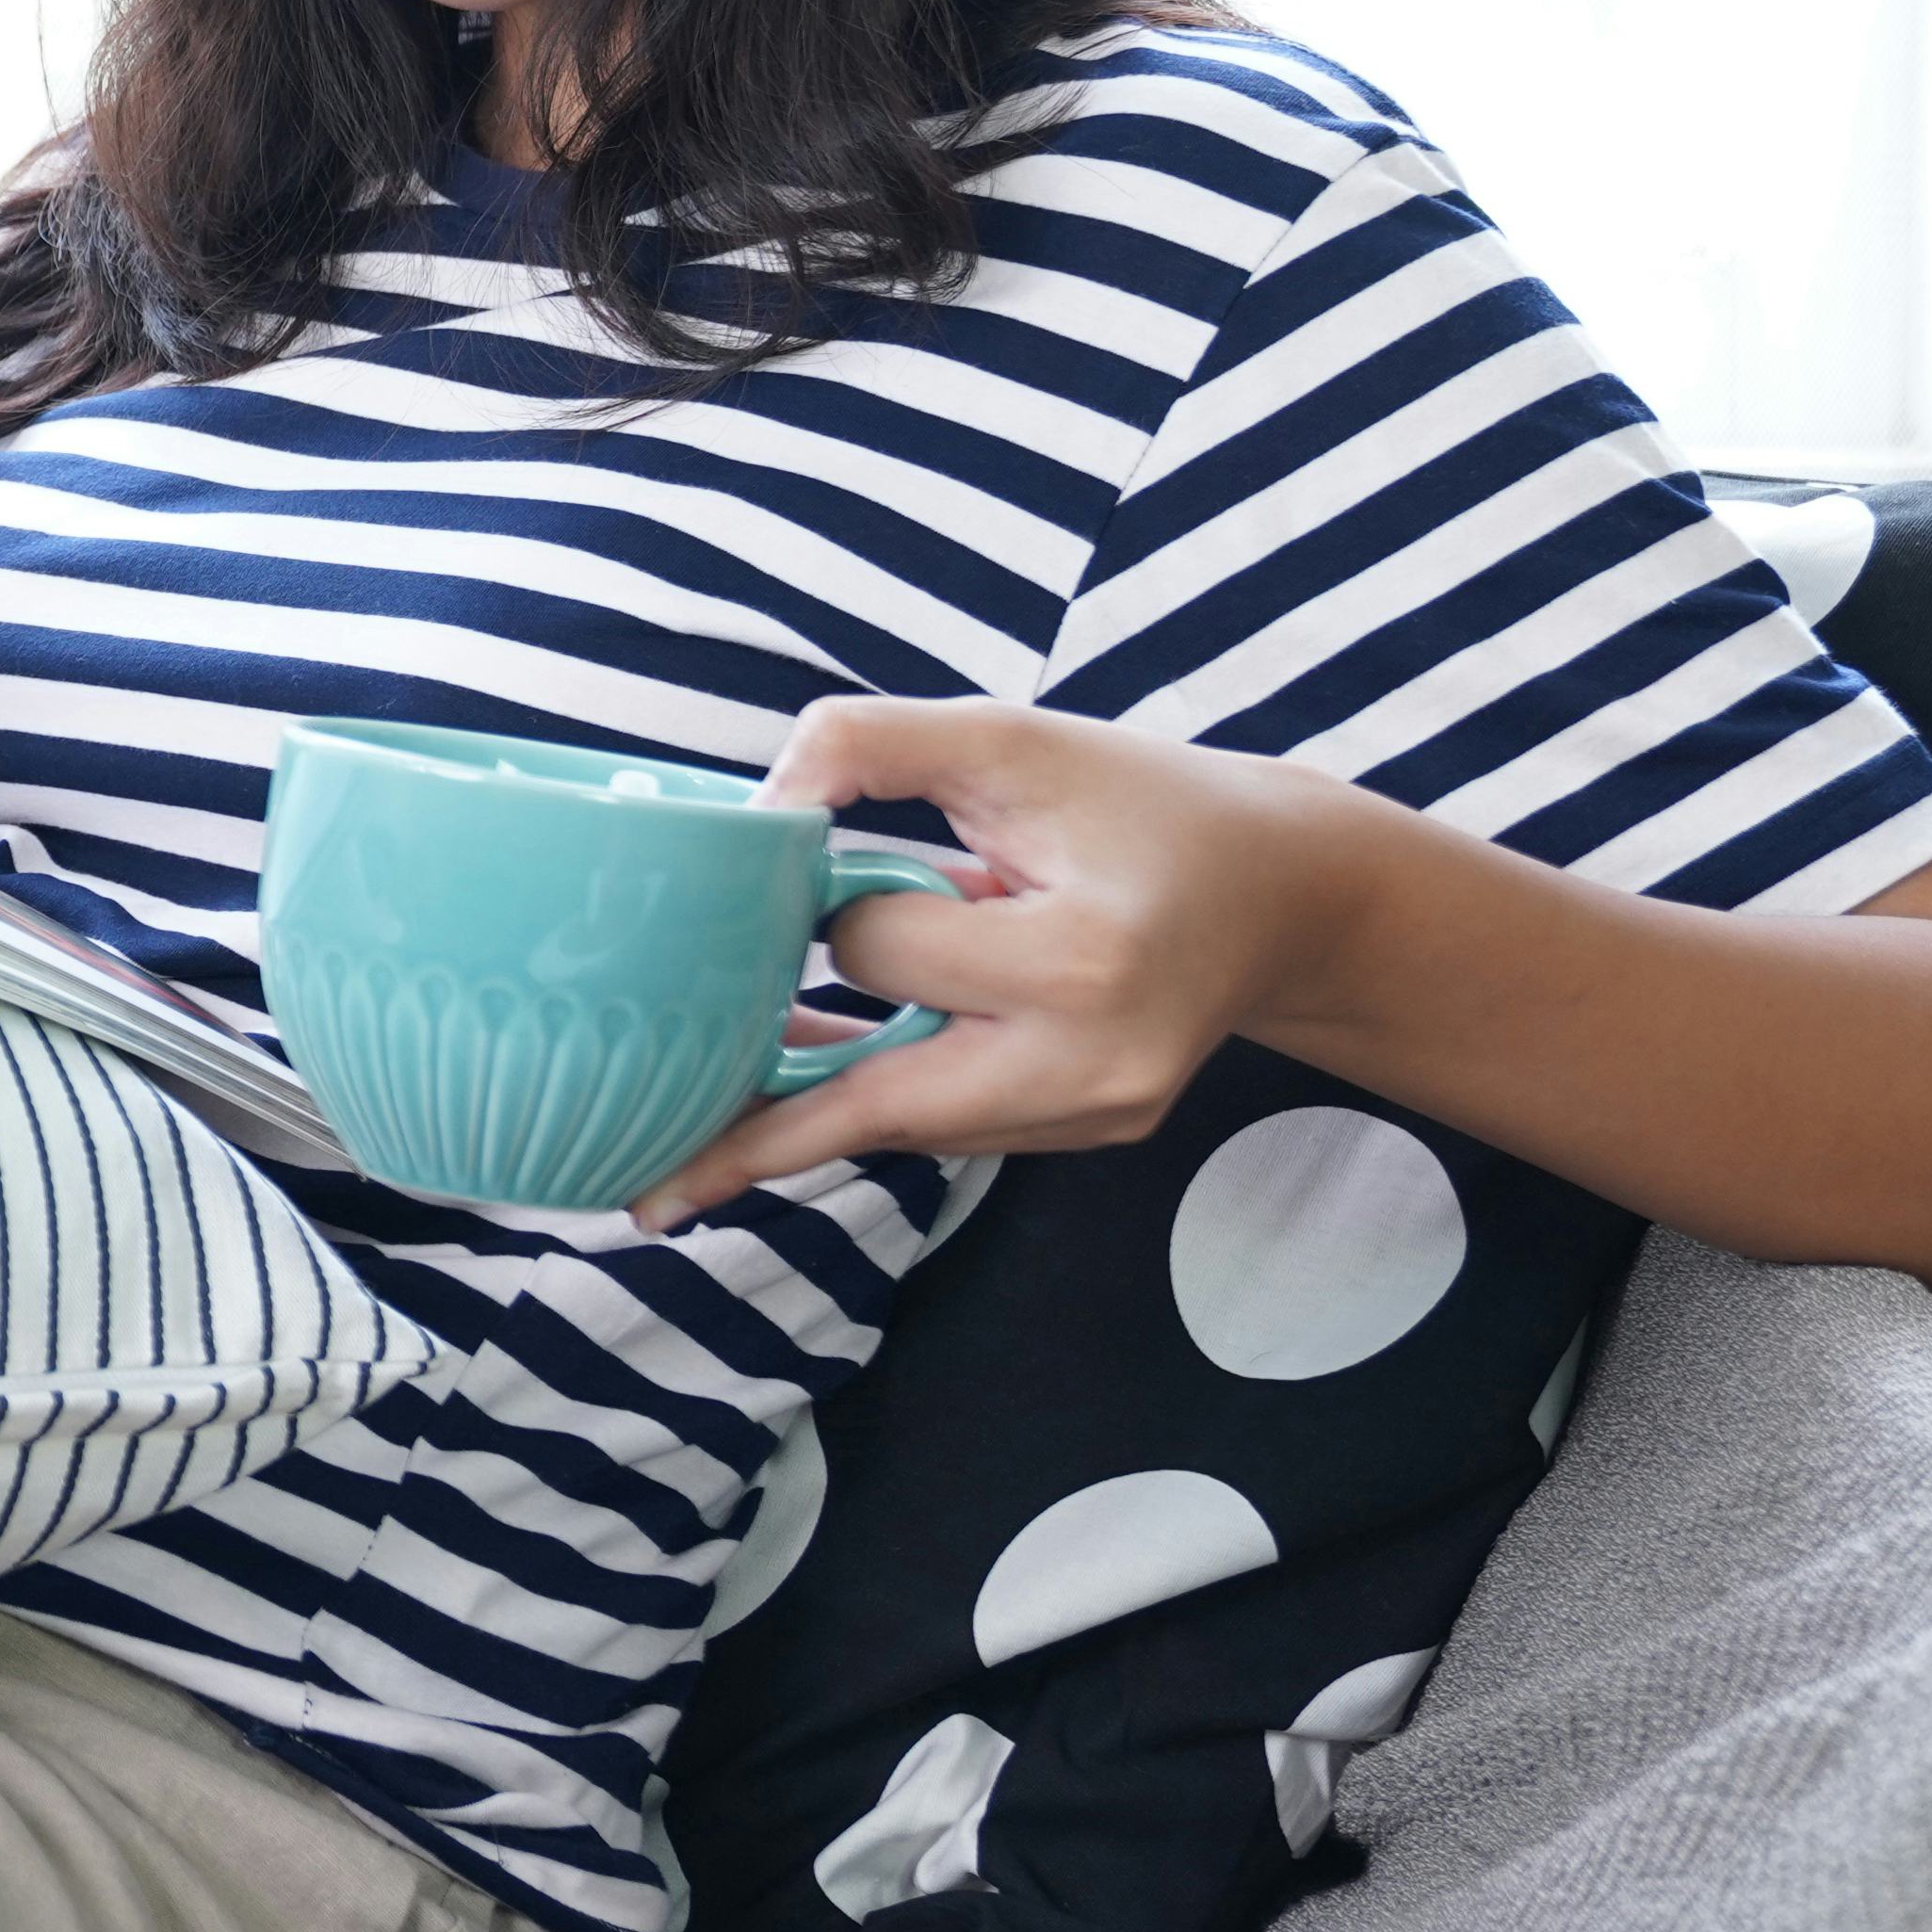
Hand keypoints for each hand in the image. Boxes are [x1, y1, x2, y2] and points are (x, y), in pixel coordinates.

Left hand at [627, 698, 1377, 1220]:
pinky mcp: (1091, 1132)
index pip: (885, 952)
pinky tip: (792, 1094)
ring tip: (686, 1162)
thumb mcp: (1010, 739)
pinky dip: (876, 1106)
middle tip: (645, 1192)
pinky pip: (953, 1125)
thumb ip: (870, 746)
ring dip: (811, 1118)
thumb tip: (754, 809)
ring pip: (911, 1126)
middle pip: (880, 1106)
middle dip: (763, 1127)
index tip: (813, 880)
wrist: (1286, 888)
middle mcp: (1093, 1063)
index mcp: (1081, 960)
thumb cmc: (1140, 801)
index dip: (835, 909)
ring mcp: (1095, 1114)